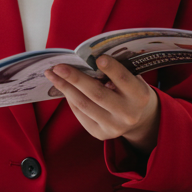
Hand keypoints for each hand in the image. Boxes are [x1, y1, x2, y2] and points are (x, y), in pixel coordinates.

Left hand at [45, 55, 160, 151]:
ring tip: (52, 75)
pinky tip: (63, 87)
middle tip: (58, 67)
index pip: (124, 80)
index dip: (112, 69)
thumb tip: (87, 60)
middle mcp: (127, 114)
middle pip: (97, 94)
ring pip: (84, 105)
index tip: (98, 57)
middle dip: (75, 79)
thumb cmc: (130, 89)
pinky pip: (80, 114)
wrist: (138, 118)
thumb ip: (116, 70)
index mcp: (139, 96)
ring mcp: (113, 127)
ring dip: (65, 88)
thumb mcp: (132, 78)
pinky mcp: (100, 134)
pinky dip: (70, 98)